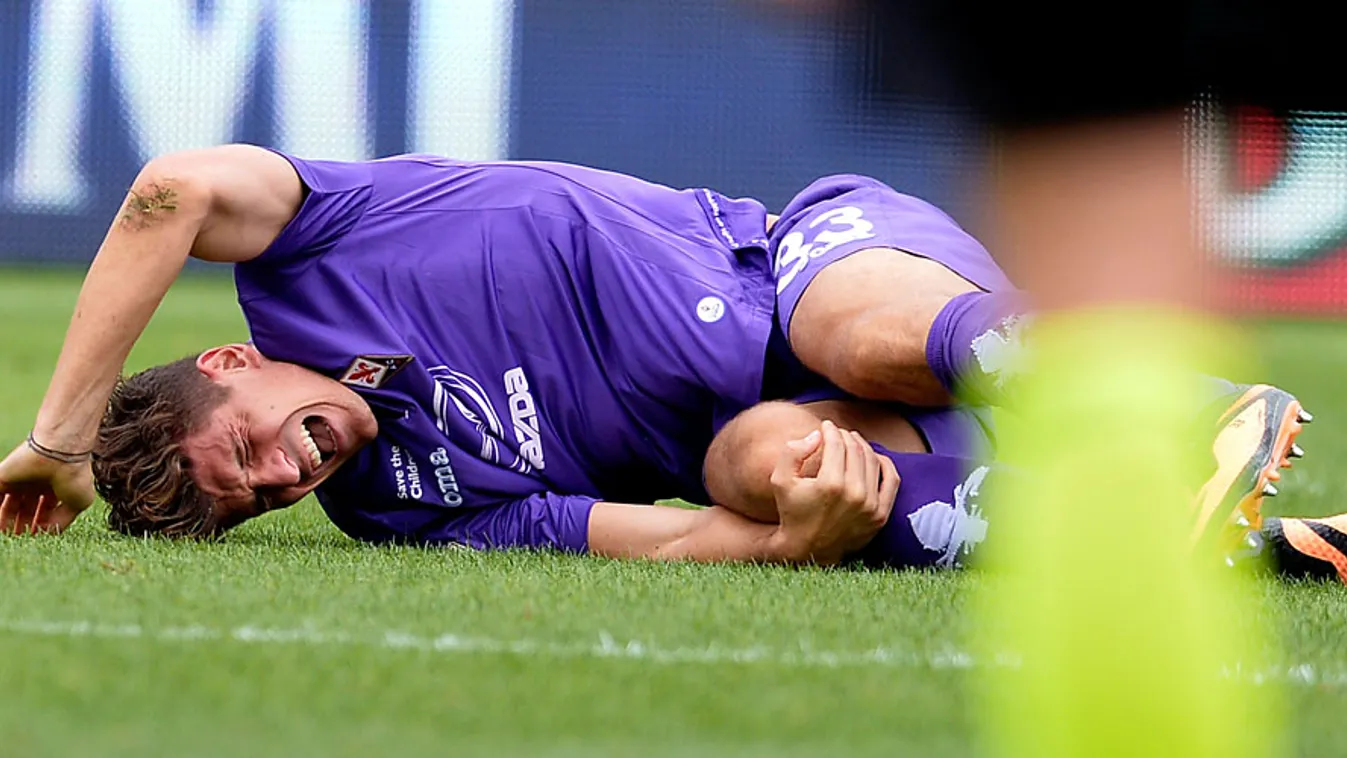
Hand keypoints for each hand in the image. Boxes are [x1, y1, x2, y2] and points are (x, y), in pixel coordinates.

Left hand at [0, 441, 95, 534]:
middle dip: (21, 524)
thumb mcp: (77, 504)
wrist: (60, 453)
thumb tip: (46, 532)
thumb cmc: (74, 477)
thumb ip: (61, 521)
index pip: (43, 508)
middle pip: (24, 508)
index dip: (39, 523)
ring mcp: (19, 479)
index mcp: (55, 486)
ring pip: (7, 504)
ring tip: (5, 534)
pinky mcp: (2, 478)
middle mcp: (36, 482)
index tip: (36, 536)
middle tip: (17, 538)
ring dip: (5, 520)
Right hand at [769, 420, 899, 564]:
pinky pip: (892, 480)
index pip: (837, 444)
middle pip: (855, 450)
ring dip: (862, 446)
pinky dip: (884, 463)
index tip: (825, 426)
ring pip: (872, 461)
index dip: (830, 430)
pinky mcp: (881, 515)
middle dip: (845, 436)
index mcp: (830, 484)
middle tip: (836, 433)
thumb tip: (817, 435)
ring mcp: (871, 506)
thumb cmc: (792, 511)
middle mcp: (854, 494)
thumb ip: (792, 452)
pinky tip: (873, 457)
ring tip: (851, 442)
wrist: (807, 550)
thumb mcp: (779, 480)